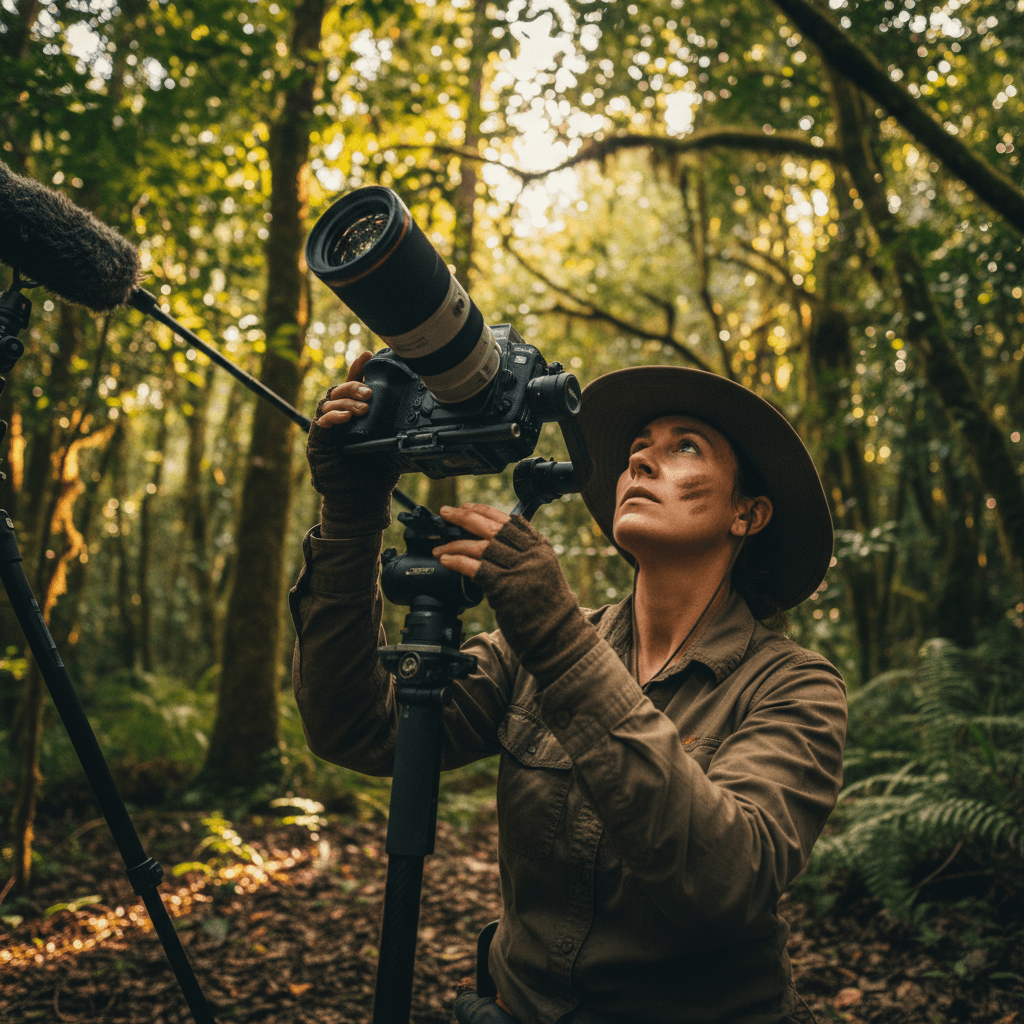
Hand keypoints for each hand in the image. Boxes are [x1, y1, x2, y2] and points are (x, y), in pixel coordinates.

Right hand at [306, 351, 401, 536]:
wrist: (362, 501)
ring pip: (329, 403)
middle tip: (370, 393)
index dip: (358, 369)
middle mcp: (339, 419)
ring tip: (363, 409)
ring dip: (346, 402)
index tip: (368, 355)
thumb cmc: (377, 476)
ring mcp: (327, 431)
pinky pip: (321, 424)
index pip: (353, 387)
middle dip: (353, 386)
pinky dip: (332, 417)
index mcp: (355, 416)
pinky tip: (344, 418)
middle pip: (339, 390)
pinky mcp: (318, 444)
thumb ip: (398, 429)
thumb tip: (423, 418)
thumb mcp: (393, 446)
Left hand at [435, 504, 599, 685]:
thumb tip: (489, 545)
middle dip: (465, 517)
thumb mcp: (540, 573)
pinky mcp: (505, 588)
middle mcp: (531, 554)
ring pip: (480, 547)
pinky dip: (457, 561)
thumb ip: (521, 556)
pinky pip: (475, 568)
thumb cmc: (546, 608)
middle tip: (445, 513)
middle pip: (492, 528)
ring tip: (439, 547)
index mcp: (539, 547)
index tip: (466, 506)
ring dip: (455, 544)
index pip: (509, 520)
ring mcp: (519, 570)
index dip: (485, 511)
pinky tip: (446, 560)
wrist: (557, 636)